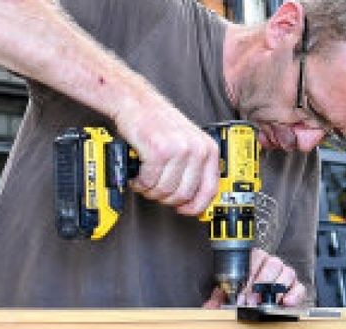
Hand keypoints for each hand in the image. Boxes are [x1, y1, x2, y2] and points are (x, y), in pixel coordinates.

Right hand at [114, 94, 219, 216]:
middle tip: (157, 190)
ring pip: (165, 190)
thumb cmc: (158, 121)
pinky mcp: (158, 151)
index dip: (196, 206)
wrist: (135, 102)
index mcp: (208, 148)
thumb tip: (195, 197)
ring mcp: (178, 149)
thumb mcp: (188, 141)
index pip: (210, 189)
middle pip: (183, 194)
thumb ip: (195, 167)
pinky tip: (138, 175)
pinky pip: (149, 181)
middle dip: (166, 198)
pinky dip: (140, 183)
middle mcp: (196, 149)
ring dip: (151, 190)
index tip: (186, 210)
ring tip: (145, 180)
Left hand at [202, 248, 307, 307]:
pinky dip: (294, 294)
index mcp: (252, 260)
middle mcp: (269, 264)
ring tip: (265, 303)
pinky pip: (299, 287)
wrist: (250, 308)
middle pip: (272, 264)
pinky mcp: (295, 288)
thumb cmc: (239, 299)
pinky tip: (285, 302)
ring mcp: (284, 275)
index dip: (248, 276)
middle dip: (260, 285)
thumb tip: (210, 305)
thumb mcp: (225, 297)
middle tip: (250, 301)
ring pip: (287, 272)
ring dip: (275, 289)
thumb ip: (217, 300)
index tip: (240, 293)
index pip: (254, 258)